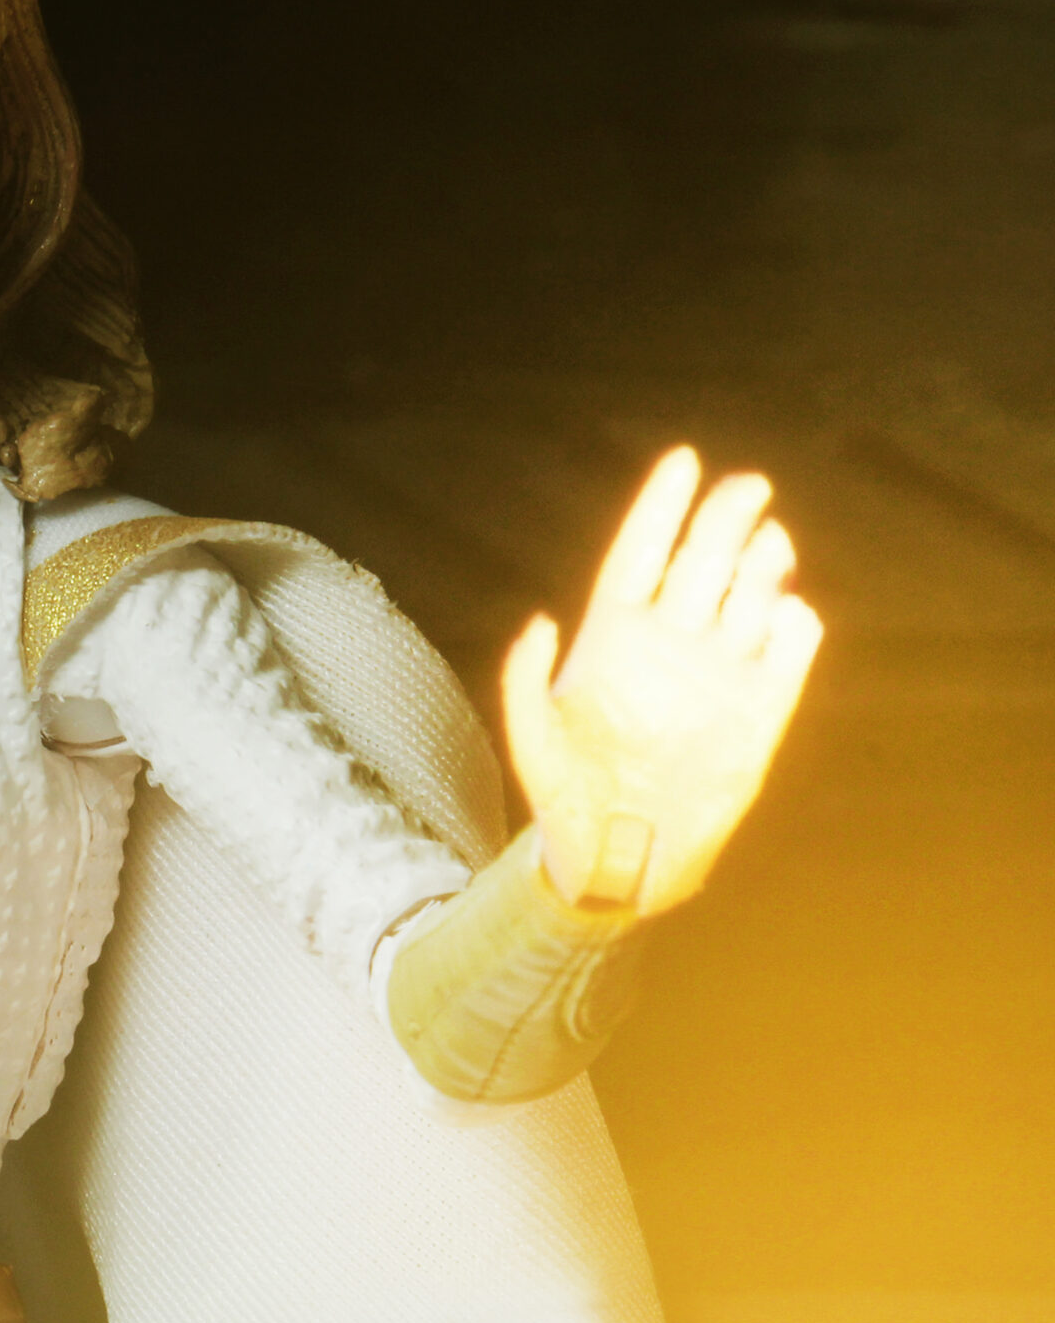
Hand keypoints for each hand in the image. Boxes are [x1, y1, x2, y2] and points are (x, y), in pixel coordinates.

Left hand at [502, 447, 822, 914]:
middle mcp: (667, 644)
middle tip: (748, 487)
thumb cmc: (564, 799)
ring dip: (762, 565)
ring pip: (750, 596)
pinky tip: (791, 612)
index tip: (683, 459)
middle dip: (724, 519)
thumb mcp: (531, 743)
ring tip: (768, 543)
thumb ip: (525, 682)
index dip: (660, 506)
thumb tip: (538, 620)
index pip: (639, 553)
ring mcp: (717, 673)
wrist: (621, 862)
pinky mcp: (761, 713)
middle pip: (702, 562)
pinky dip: (798, 629)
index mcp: (610, 638)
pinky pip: (789, 655)